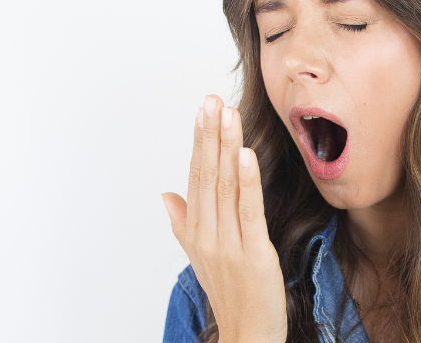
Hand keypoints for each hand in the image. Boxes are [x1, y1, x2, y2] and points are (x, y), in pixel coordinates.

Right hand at [161, 95, 286, 342]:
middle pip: (207, 176)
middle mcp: (207, 234)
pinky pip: (249, 212)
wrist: (246, 335)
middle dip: (210, 135)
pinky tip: (245, 155)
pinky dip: (246, 182)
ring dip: (226, 148)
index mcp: (196, 230)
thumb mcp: (201, 256)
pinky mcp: (255, 253)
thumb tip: (166, 194)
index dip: (200, 142)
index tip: (204, 110)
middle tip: (212, 100)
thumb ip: (183, 223)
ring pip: (224, 187)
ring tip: (227, 116)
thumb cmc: (229, 294)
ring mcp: (229, 243)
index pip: (196, 177)